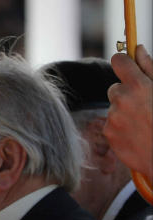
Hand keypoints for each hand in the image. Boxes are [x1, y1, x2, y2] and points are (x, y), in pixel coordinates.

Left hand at [107, 44, 152, 178]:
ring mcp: (113, 117)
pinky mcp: (108, 133)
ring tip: (142, 121)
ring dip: (123, 111)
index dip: (123, 62)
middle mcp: (121, 99)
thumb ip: (149, 67)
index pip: (118, 61)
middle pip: (114, 87)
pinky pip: (111, 123)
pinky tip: (135, 132)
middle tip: (144, 105)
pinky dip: (120, 126)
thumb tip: (137, 48)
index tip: (127, 66)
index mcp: (138, 85)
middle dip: (126, 93)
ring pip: (113, 106)